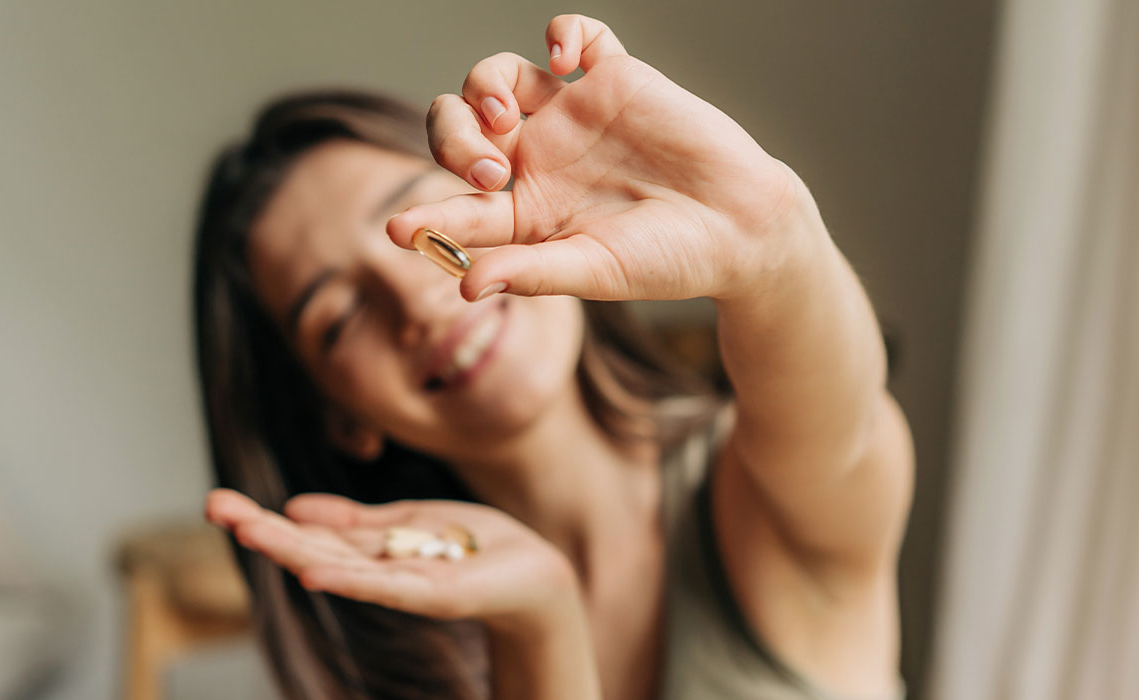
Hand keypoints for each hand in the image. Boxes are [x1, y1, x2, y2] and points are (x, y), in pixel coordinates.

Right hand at [205, 489, 579, 630]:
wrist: (536, 573)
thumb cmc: (476, 548)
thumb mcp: (408, 522)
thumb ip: (356, 520)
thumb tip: (295, 507)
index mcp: (369, 550)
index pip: (307, 532)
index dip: (264, 518)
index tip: (218, 502)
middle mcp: (376, 570)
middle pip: (310, 546)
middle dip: (261, 528)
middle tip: (212, 507)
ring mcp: (402, 584)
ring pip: (337, 564)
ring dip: (290, 548)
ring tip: (247, 530)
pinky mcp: (435, 594)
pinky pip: (384, 586)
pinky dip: (348, 577)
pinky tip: (311, 569)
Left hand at [386, 14, 816, 302]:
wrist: (741, 229)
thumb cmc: (668, 260)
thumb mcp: (595, 271)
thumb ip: (530, 273)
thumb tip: (464, 287)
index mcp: (523, 211)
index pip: (458, 206)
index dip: (424, 216)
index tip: (397, 231)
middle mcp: (537, 158)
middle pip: (460, 127)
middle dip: (452, 141)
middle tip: (488, 171)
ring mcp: (572, 114)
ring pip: (497, 77)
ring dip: (483, 87)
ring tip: (506, 118)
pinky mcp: (614, 79)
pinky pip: (576, 36)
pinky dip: (563, 32)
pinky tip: (566, 57)